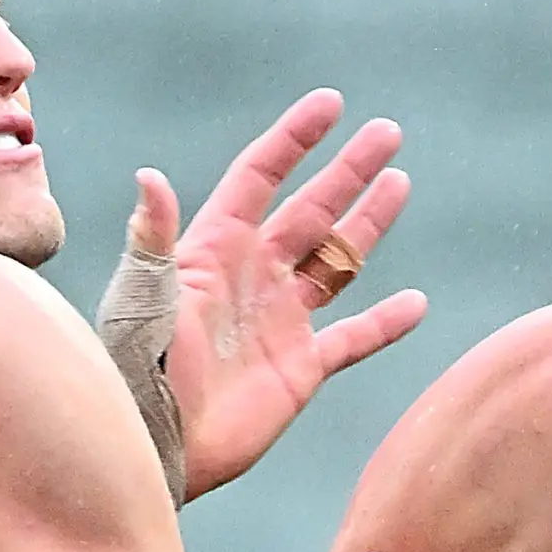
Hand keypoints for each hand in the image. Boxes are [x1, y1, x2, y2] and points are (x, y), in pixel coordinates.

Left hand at [129, 90, 427, 499]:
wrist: (159, 446)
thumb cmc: (136, 369)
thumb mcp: (143, 298)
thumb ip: (155, 239)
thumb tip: (150, 176)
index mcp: (214, 249)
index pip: (260, 178)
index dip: (293, 140)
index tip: (330, 105)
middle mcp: (252, 276)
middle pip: (310, 209)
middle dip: (347, 171)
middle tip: (387, 132)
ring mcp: (280, 320)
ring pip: (336, 260)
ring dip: (367, 223)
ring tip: (399, 182)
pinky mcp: (301, 368)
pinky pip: (353, 338)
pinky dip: (385, 323)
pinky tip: (416, 303)